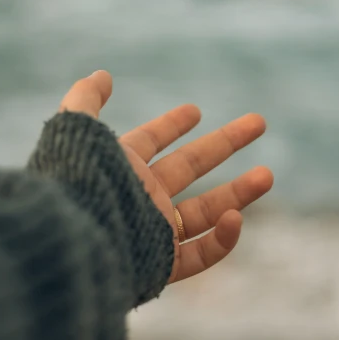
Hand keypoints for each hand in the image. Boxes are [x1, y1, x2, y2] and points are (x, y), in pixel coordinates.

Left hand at [60, 71, 272, 283]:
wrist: (70, 241)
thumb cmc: (75, 185)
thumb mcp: (75, 132)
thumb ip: (85, 100)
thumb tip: (102, 74)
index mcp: (120, 167)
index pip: (151, 141)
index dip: (171, 124)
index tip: (195, 110)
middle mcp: (140, 197)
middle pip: (190, 167)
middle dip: (225, 144)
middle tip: (258, 122)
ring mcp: (152, 231)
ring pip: (205, 211)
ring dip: (238, 193)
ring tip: (268, 175)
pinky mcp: (161, 264)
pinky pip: (200, 255)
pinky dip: (222, 239)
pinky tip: (235, 218)